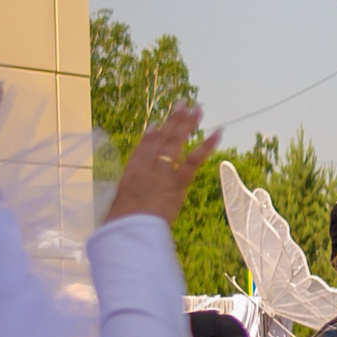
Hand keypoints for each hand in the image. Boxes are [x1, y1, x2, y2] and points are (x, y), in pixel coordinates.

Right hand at [109, 103, 218, 222]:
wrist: (127, 231)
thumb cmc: (120, 228)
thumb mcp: (119, 210)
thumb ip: (128, 202)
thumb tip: (130, 207)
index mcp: (130, 174)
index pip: (141, 150)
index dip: (149, 136)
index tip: (156, 125)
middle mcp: (145, 167)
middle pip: (160, 138)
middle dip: (172, 120)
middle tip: (182, 104)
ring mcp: (160, 172)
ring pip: (175, 142)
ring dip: (187, 123)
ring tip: (197, 108)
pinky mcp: (176, 182)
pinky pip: (194, 160)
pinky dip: (207, 146)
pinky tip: (218, 133)